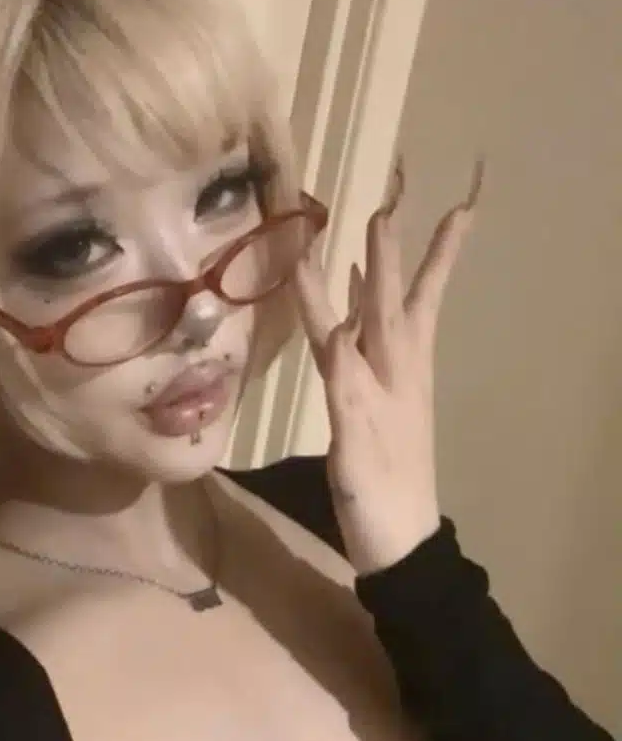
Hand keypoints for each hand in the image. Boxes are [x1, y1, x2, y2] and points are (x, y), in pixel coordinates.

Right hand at [293, 158, 483, 574]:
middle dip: (401, 250)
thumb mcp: (357, 445)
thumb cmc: (376, 494)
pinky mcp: (382, 396)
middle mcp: (397, 367)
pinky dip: (366, 311)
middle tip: (405, 199)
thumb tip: (334, 332)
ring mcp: (393, 381)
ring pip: (392, 313)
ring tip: (385, 231)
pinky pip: (375, 339)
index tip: (362, 216)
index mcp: (392, 374)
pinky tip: (356, 300)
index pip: (373, 309)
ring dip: (390, 272)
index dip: (366, 264)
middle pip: (400, 298)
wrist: (401, 541)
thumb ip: (346, 388)